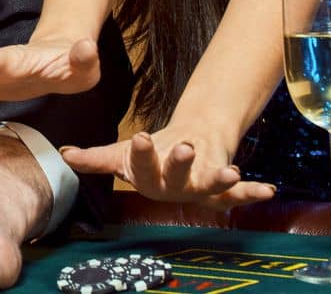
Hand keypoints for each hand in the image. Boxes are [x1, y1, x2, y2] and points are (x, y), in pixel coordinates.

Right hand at [61, 128, 274, 209]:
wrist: (180, 157)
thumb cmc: (150, 156)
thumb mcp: (121, 154)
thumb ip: (94, 158)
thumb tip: (63, 154)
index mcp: (147, 178)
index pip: (142, 165)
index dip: (143, 154)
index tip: (141, 136)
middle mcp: (174, 187)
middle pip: (175, 176)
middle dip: (180, 164)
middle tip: (184, 149)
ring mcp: (199, 189)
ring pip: (208, 185)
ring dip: (219, 180)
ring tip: (231, 173)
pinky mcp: (222, 189)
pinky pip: (238, 194)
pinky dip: (252, 193)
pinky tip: (267, 189)